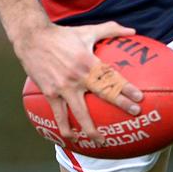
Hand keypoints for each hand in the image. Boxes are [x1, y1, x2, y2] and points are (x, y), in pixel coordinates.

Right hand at [14, 20, 143, 144]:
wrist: (33, 38)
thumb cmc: (63, 35)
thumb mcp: (88, 30)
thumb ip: (111, 29)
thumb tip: (133, 31)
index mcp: (88, 61)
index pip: (111, 77)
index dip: (126, 88)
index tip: (139, 98)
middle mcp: (77, 76)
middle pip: (102, 94)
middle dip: (120, 104)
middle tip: (134, 113)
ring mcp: (62, 87)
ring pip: (79, 113)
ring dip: (90, 129)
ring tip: (101, 141)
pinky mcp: (49, 93)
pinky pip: (59, 115)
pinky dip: (64, 128)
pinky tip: (71, 138)